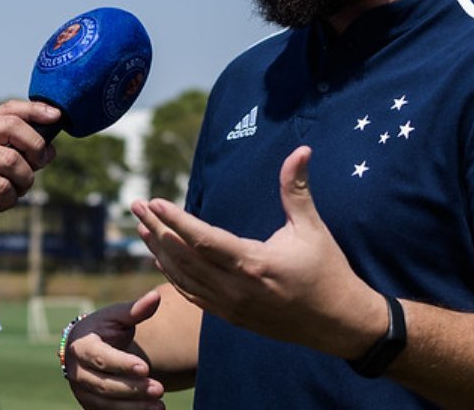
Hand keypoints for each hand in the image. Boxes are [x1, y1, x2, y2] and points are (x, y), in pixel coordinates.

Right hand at [0, 100, 59, 236]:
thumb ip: (9, 151)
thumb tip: (48, 150)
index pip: (9, 109)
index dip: (36, 110)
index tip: (56, 115)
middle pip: (13, 127)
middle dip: (35, 147)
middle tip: (37, 164)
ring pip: (12, 161)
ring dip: (24, 180)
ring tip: (17, 191)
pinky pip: (1, 186)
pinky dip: (9, 198)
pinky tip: (1, 203)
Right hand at [65, 291, 166, 409]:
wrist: (85, 348)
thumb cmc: (104, 328)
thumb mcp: (116, 316)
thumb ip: (135, 310)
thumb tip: (156, 297)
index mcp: (81, 346)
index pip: (102, 358)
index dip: (122, 364)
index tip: (145, 367)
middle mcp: (76, 371)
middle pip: (105, 385)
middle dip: (133, 389)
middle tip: (160, 388)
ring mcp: (81, 391)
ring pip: (106, 404)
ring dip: (133, 407)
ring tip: (160, 405)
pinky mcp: (88, 405)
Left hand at [132, 146, 383, 358]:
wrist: (338, 324)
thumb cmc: (327, 271)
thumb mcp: (312, 228)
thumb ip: (296, 188)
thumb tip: (301, 150)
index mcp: (253, 263)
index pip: (203, 240)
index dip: (175, 221)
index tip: (153, 202)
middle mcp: (235, 288)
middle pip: (184, 257)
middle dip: (156, 230)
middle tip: (135, 206)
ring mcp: (231, 306)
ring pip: (183, 279)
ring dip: (158, 252)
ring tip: (141, 228)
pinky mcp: (231, 317)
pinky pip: (192, 296)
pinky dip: (173, 277)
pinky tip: (160, 260)